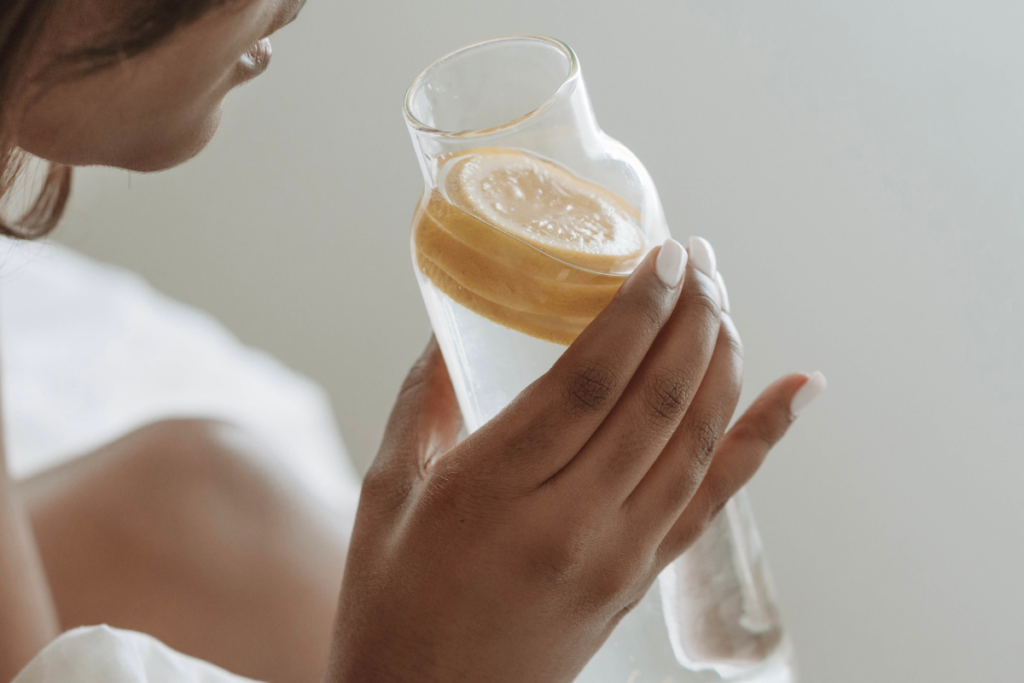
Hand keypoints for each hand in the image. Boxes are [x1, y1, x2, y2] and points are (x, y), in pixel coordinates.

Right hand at [326, 240, 816, 682]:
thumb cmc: (391, 606)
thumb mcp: (385, 493)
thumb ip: (424, 401)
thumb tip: (451, 326)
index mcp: (493, 491)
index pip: (588, 381)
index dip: (636, 311)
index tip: (662, 256)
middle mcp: (570, 523)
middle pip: (655, 400)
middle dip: (690, 317)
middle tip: (698, 258)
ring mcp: (618, 556)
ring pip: (695, 439)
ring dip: (721, 359)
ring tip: (722, 300)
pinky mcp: (640, 578)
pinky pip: (715, 498)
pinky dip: (763, 438)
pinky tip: (797, 389)